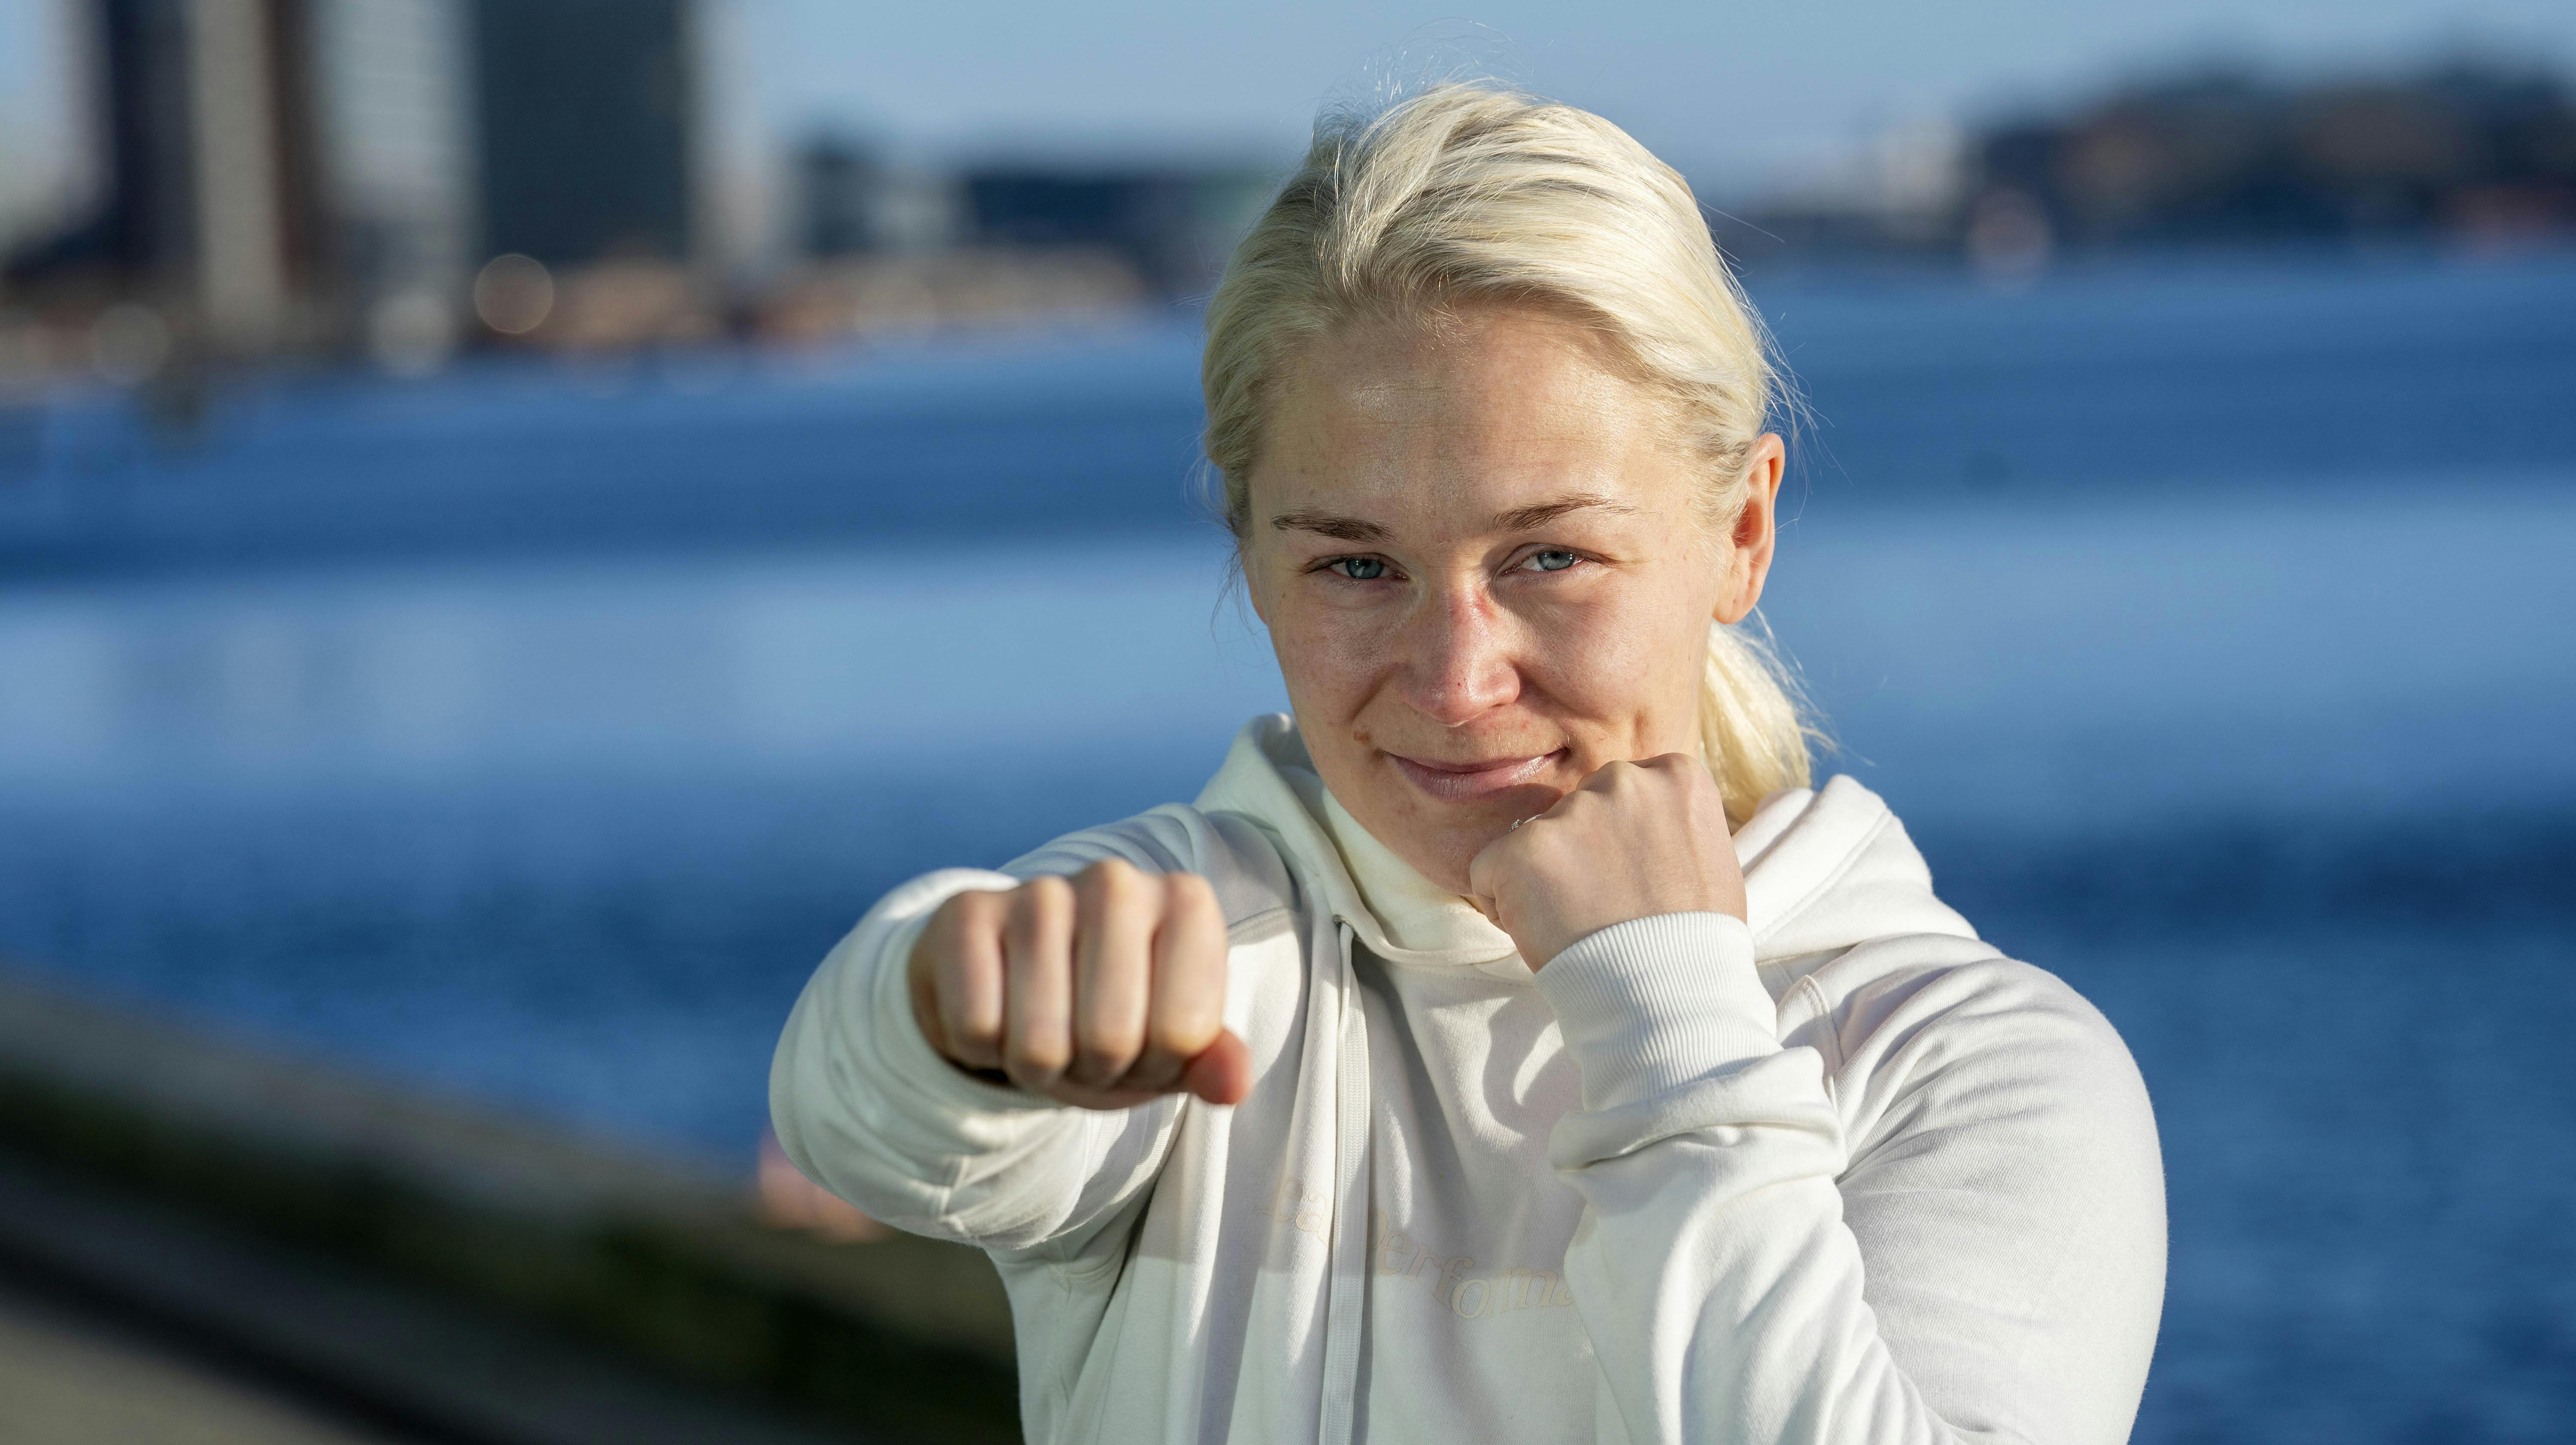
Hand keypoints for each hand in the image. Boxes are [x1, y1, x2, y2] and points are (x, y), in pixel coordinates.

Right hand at [906, 859, 1251, 1108]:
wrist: (1013, 980)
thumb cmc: (1108, 1012)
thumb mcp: (1168, 1042)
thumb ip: (1208, 1061)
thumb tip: (1233, 1085)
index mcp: (1187, 905)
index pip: (1183, 1036)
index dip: (1158, 1065)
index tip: (1144, 1041)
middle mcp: (1118, 882)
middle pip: (1110, 1041)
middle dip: (1095, 1069)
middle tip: (1085, 1044)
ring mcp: (1040, 890)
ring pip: (1040, 1043)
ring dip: (1038, 1067)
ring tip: (1043, 1032)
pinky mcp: (968, 911)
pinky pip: (978, 1028)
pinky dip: (983, 1049)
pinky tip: (995, 1014)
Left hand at [1466, 754, 1745, 968]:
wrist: (1668, 993)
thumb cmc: (1697, 941)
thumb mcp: (1711, 860)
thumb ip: (1672, 825)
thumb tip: (1646, 826)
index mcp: (1673, 776)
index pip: (1623, 791)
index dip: (1617, 840)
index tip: (1631, 879)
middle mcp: (1623, 780)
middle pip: (1579, 807)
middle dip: (1580, 850)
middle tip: (1600, 905)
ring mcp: (1570, 812)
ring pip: (1536, 839)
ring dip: (1544, 878)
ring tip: (1577, 925)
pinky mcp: (1522, 848)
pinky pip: (1489, 869)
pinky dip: (1502, 902)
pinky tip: (1541, 933)